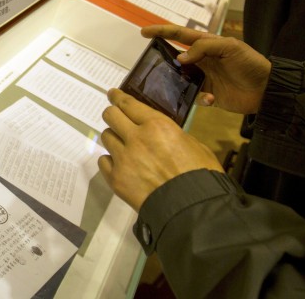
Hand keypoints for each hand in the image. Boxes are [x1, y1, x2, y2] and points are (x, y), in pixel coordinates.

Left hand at [98, 89, 222, 210]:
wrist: (193, 209)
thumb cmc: (201, 175)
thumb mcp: (194, 145)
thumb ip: (171, 135)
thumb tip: (163, 136)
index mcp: (157, 125)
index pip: (128, 104)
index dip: (118, 97)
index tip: (112, 94)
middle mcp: (135, 137)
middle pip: (111, 116)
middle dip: (112, 114)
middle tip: (115, 118)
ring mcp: (123, 158)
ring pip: (106, 137)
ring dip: (114, 138)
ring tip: (122, 146)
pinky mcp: (116, 179)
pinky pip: (103, 162)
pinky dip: (110, 161)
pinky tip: (119, 164)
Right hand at [140, 24, 270, 114]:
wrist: (267, 89)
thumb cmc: (250, 63)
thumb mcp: (230, 47)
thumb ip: (204, 48)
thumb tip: (180, 58)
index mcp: (207, 45)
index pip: (180, 35)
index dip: (161, 32)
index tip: (144, 32)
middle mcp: (202, 60)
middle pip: (176, 57)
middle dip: (162, 59)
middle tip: (149, 64)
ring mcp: (205, 78)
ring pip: (181, 79)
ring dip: (177, 82)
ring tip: (173, 84)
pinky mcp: (209, 95)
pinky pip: (195, 96)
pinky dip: (200, 98)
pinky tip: (211, 98)